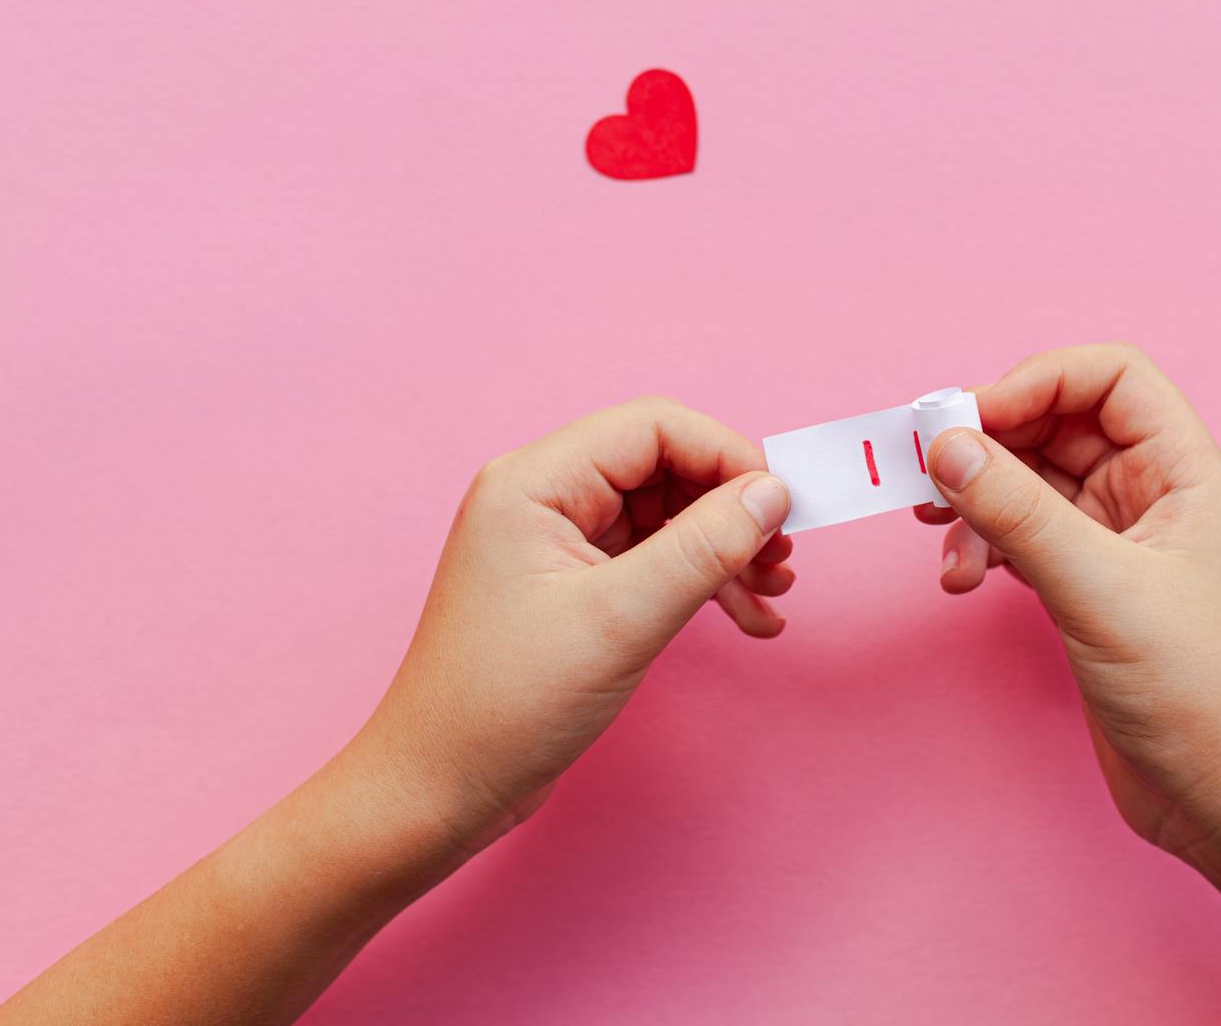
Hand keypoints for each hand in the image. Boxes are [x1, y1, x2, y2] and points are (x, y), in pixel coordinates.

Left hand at [355, 397, 794, 855]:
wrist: (439, 791)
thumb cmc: (506, 705)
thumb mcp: (621, 620)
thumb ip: (704, 548)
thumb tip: (772, 494)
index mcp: (535, 483)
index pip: (653, 429)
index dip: (726, 457)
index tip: (781, 508)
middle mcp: (542, 499)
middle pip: (665, 467)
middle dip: (731, 510)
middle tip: (781, 561)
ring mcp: (556, 543)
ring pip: (667, 516)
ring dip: (725, 550)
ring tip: (772, 596)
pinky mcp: (572, 587)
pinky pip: (653, 560)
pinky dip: (701, 583)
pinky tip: (746, 618)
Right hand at [919, 344, 1220, 864]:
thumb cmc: (1201, 694)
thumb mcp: (1099, 590)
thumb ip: (1018, 514)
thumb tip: (946, 445)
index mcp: (1185, 473)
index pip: (1110, 378)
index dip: (1038, 381)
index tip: (972, 421)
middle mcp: (1154, 497)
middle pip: (1058, 425)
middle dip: (991, 444)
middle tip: (928, 474)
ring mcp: (1120, 545)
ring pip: (1032, 485)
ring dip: (979, 503)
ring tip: (942, 542)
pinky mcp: (1090, 591)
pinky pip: (1024, 538)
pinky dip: (985, 547)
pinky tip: (962, 579)